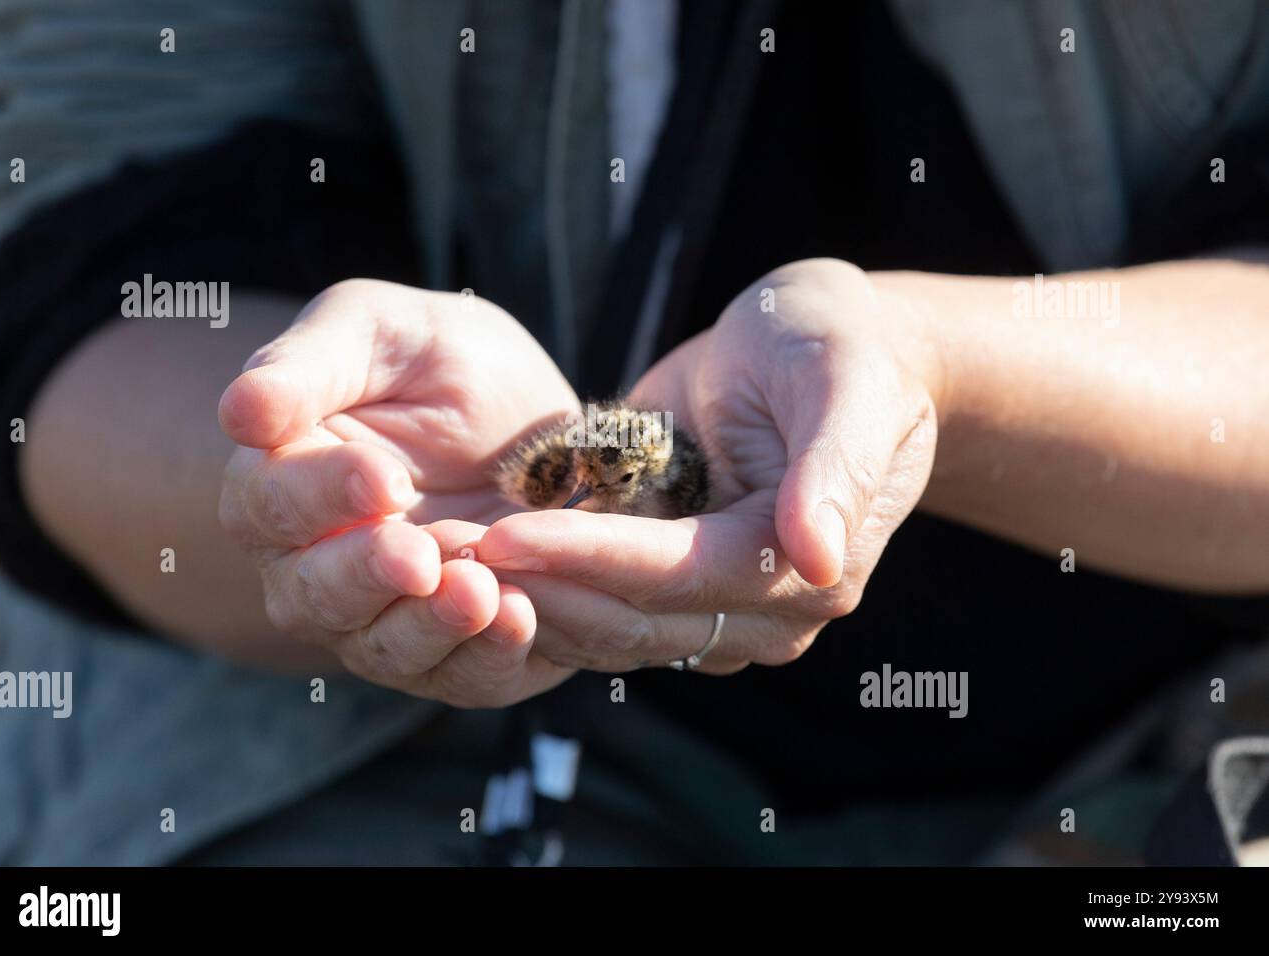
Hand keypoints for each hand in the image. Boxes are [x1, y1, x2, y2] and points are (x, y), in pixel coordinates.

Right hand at [218, 279, 577, 705]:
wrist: (546, 421)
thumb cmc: (444, 362)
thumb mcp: (382, 332)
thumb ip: (310, 364)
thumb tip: (239, 411)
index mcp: (282, 484)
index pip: (271, 505)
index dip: (321, 496)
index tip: (384, 478)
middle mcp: (318, 566)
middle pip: (312, 596)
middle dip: (365, 576)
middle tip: (418, 554)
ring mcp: (386, 618)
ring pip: (381, 648)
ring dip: (427, 627)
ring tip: (479, 592)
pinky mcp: (458, 652)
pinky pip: (461, 677)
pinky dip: (487, 657)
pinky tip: (520, 618)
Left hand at [478, 259, 943, 673]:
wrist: (823, 344)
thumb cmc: (842, 345)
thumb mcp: (847, 381)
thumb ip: (835, 466)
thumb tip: (817, 560)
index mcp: (811, 570)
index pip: (681, 577)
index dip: (590, 560)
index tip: (501, 535)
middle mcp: (763, 609)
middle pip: (633, 619)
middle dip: (536, 587)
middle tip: (434, 555)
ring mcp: (714, 606)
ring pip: (604, 627)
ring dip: (521, 598)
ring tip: (429, 558)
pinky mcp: (672, 585)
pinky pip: (595, 603)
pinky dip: (536, 585)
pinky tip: (466, 557)